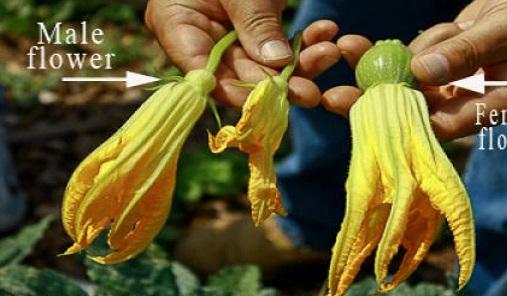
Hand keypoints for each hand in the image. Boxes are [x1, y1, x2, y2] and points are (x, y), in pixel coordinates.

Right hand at [145, 0, 340, 106]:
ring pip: (265, 65)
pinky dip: (305, 42)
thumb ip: (254, 22)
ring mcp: (230, 35)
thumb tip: (276, 63)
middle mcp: (201, 37)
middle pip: (238, 75)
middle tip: (311, 91)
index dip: (235, 92)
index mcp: (176, 24)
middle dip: (277, 82)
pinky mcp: (257, 29)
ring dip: (300, 63)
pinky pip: (280, 45)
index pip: (202, 73)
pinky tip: (326, 32)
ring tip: (327, 53)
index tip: (270, 97)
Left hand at [322, 0, 506, 140]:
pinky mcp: (446, 57)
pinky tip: (401, 36)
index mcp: (495, 104)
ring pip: (407, 80)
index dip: (406, 123)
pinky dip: (397, 48)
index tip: (368, 116)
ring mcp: (455, 78)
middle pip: (415, 108)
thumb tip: (423, 71)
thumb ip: (470, 51)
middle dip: (374, 102)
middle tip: (333, 99)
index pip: (443, 125)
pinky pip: (413, 56)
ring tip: (370, 45)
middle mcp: (470, 97)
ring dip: (379, 67)